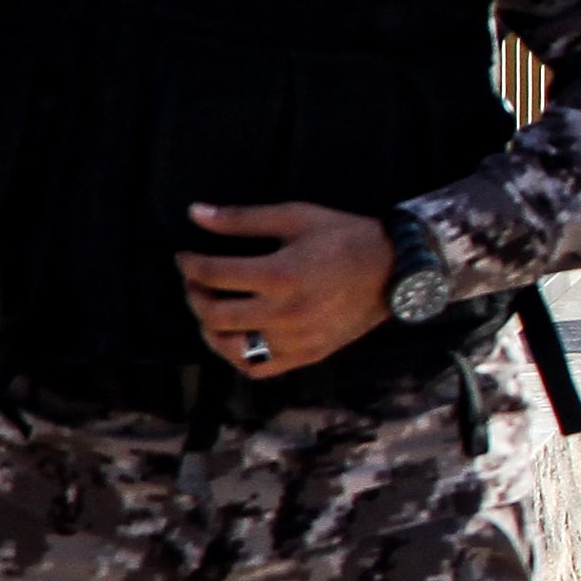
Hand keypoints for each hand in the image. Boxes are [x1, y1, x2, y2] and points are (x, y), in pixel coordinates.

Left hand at [177, 201, 391, 377]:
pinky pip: (256, 367)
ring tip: (212, 309)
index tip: (185, 257)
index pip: (213, 274)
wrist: (395, 269)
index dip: (190, 264)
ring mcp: (295, 340)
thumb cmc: (345, 237)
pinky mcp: (306, 355)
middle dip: (194, 295)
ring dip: (210, 328)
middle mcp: (285, 313)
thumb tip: (195, 213)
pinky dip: (236, 355)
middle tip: (196, 282)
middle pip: (214, 314)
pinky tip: (235, 336)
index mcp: (281, 274)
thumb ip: (243, 219)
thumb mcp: (296, 217)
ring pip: (229, 347)